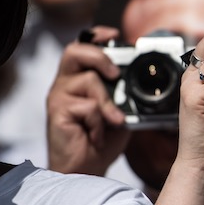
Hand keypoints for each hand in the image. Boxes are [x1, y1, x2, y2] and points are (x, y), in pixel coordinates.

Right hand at [47, 27, 129, 174]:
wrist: (86, 170)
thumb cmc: (101, 140)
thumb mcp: (119, 112)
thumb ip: (124, 95)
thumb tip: (146, 83)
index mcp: (78, 79)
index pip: (81, 47)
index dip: (96, 36)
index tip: (115, 35)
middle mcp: (64, 84)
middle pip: (74, 51)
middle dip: (99, 56)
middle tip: (115, 73)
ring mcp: (58, 98)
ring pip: (88, 80)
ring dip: (107, 101)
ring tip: (114, 120)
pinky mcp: (57, 113)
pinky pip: (86, 107)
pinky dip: (99, 122)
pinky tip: (97, 136)